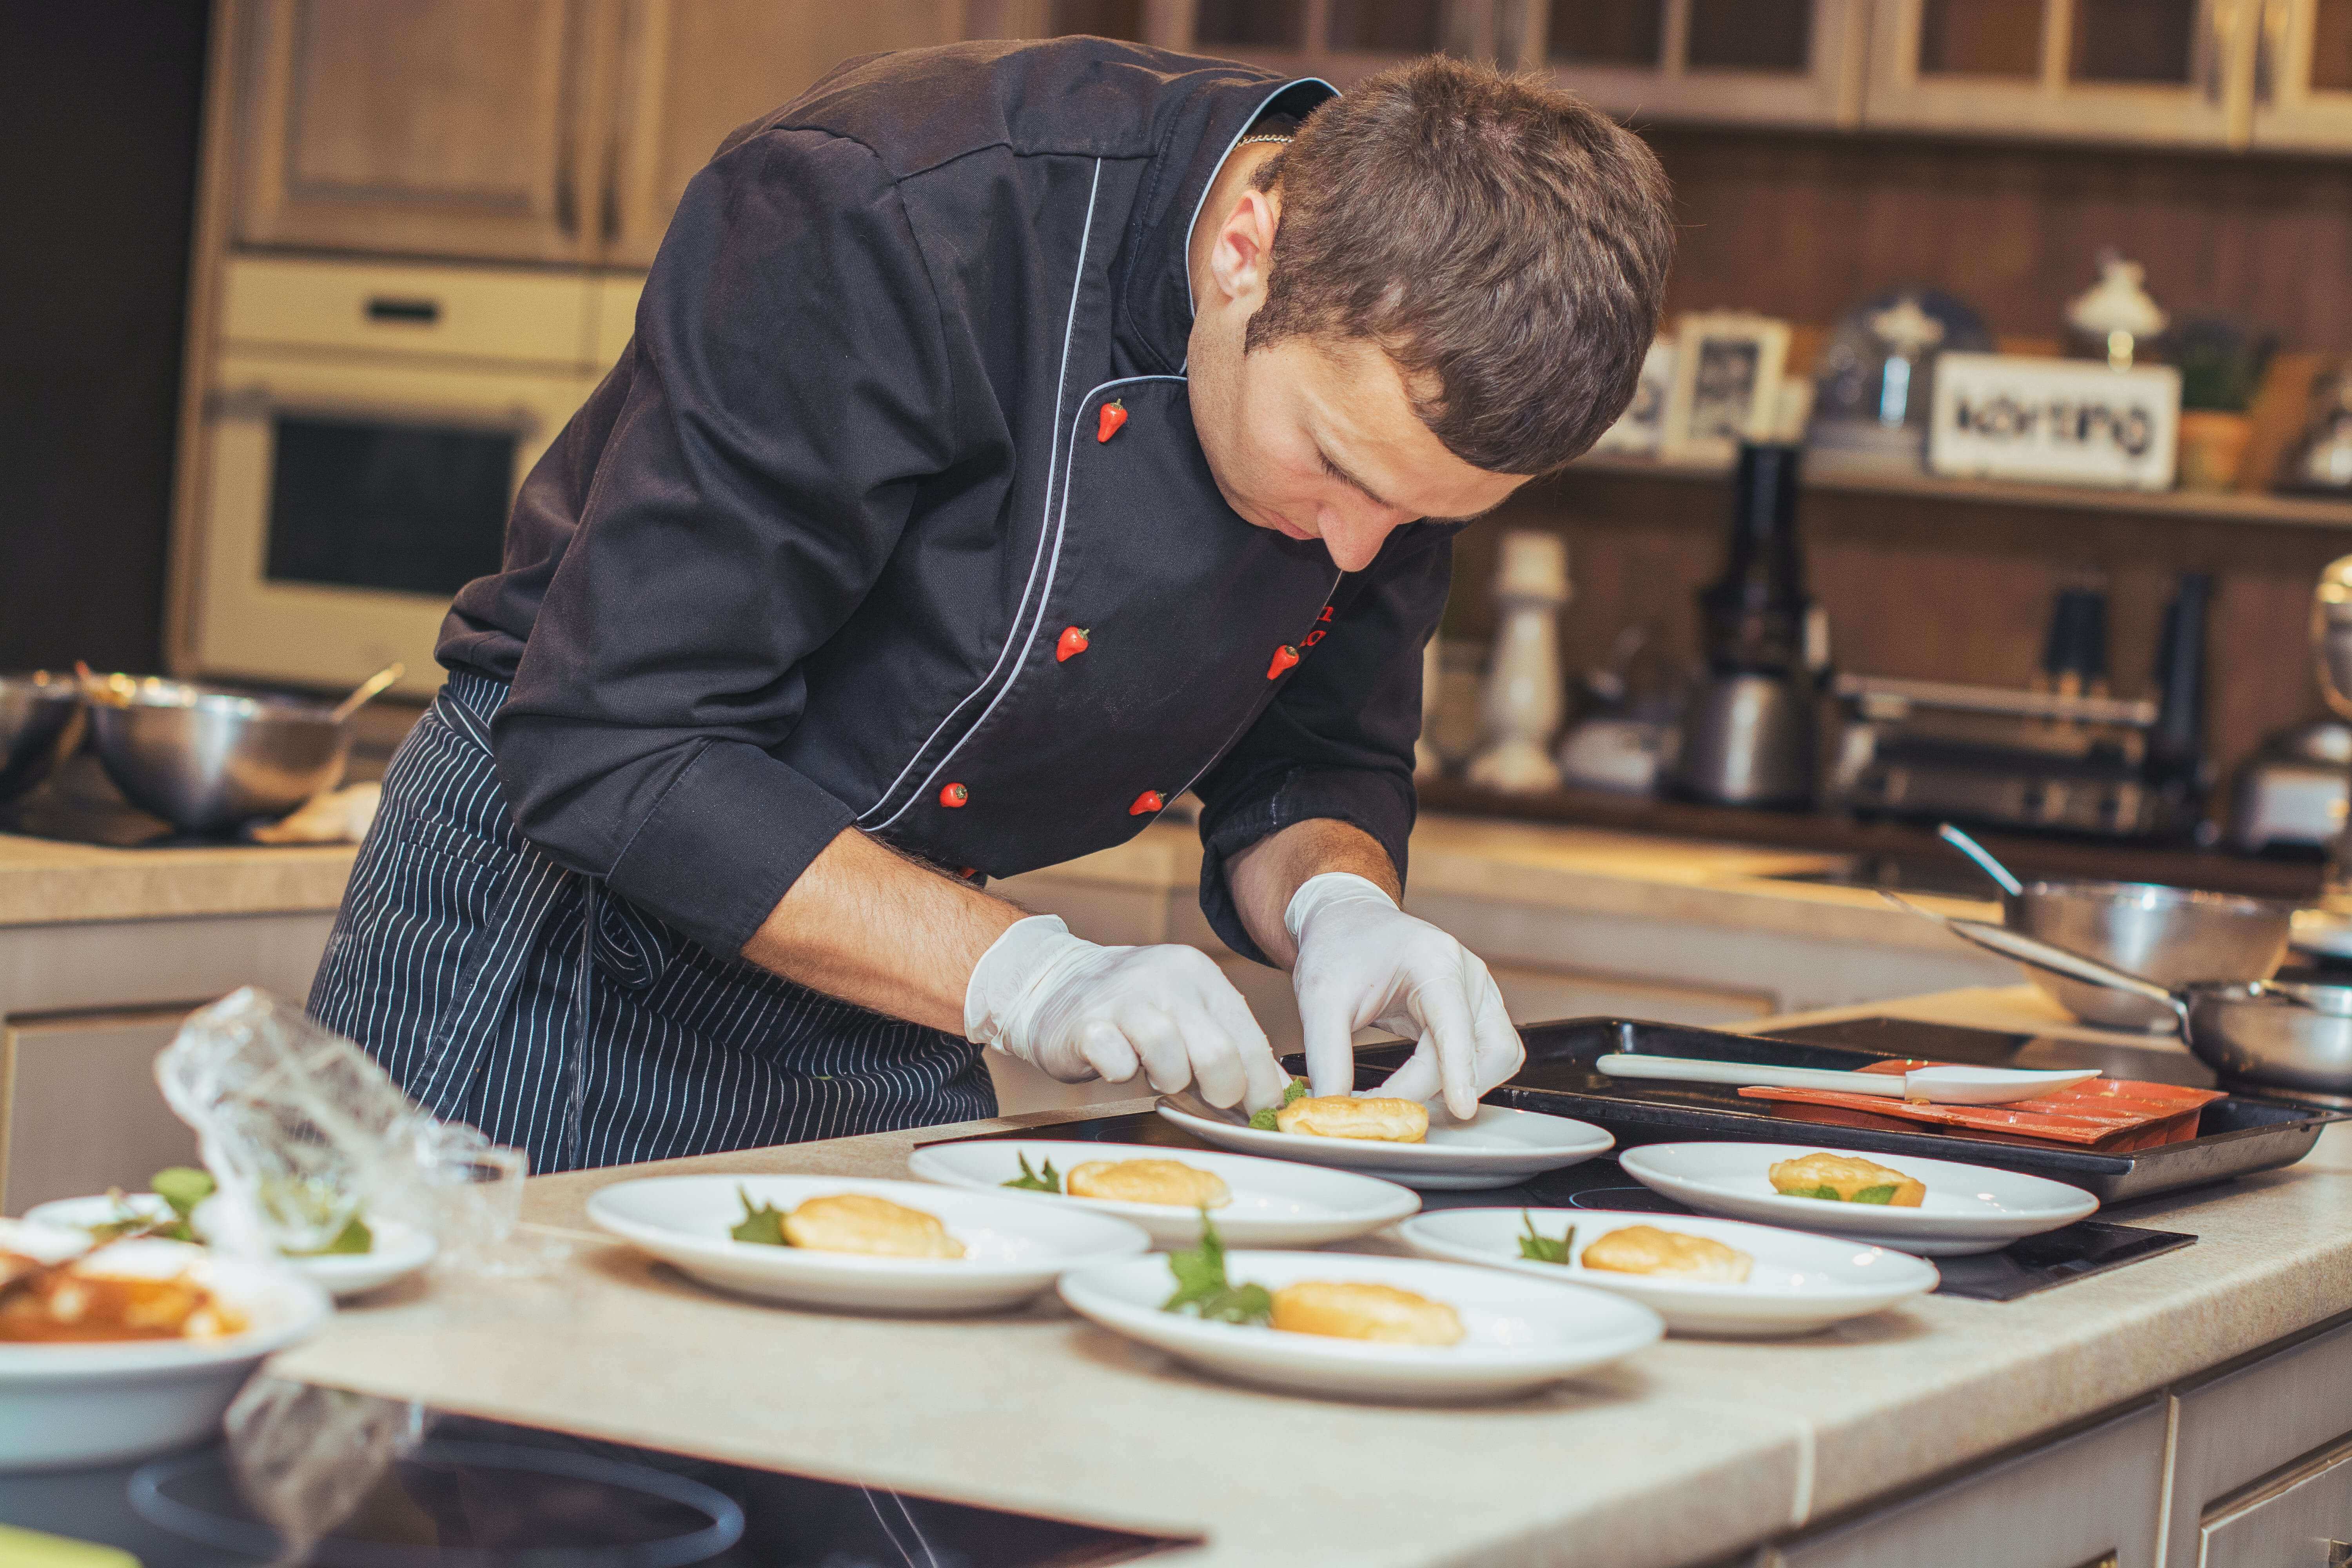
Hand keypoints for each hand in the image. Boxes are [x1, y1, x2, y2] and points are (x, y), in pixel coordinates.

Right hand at [964, 916, 1288, 1109]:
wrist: (1050, 984)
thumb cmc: (1129, 1010)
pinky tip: (1117, 1062)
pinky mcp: (1088, 1025)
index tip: (1261, 1114)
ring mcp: (1125, 1000)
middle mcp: (1167, 979)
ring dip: (1168, 1083)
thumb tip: (1278, 1092)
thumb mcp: (1186, 1012)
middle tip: (1206, 1098)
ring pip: (1173, 1065)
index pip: (1250, 1039)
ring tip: (1153, 1071)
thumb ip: (1230, 1043)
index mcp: (1200, 976)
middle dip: (1220, 1093)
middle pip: (1219, 1056)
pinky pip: (1120, 1069)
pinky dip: (1122, 1076)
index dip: (1262, 1088)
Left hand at [1287, 873, 1522, 1119]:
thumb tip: (1336, 1110)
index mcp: (1434, 959)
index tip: (1460, 1109)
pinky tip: (1418, 1083)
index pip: (1457, 1023)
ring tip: (1404, 1093)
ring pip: (1497, 1057)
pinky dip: (1458, 1077)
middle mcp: (1468, 974)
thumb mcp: (1318, 1000)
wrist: (1347, 923)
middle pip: (1490, 1049)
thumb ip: (1328, 1057)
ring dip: (1458, 1085)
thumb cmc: (1337, 949)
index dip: (1458, 1070)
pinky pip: (1485, 1055)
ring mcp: (1477, 992)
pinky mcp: (1474, 1010)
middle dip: (1449, 1085)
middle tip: (1395, 1105)